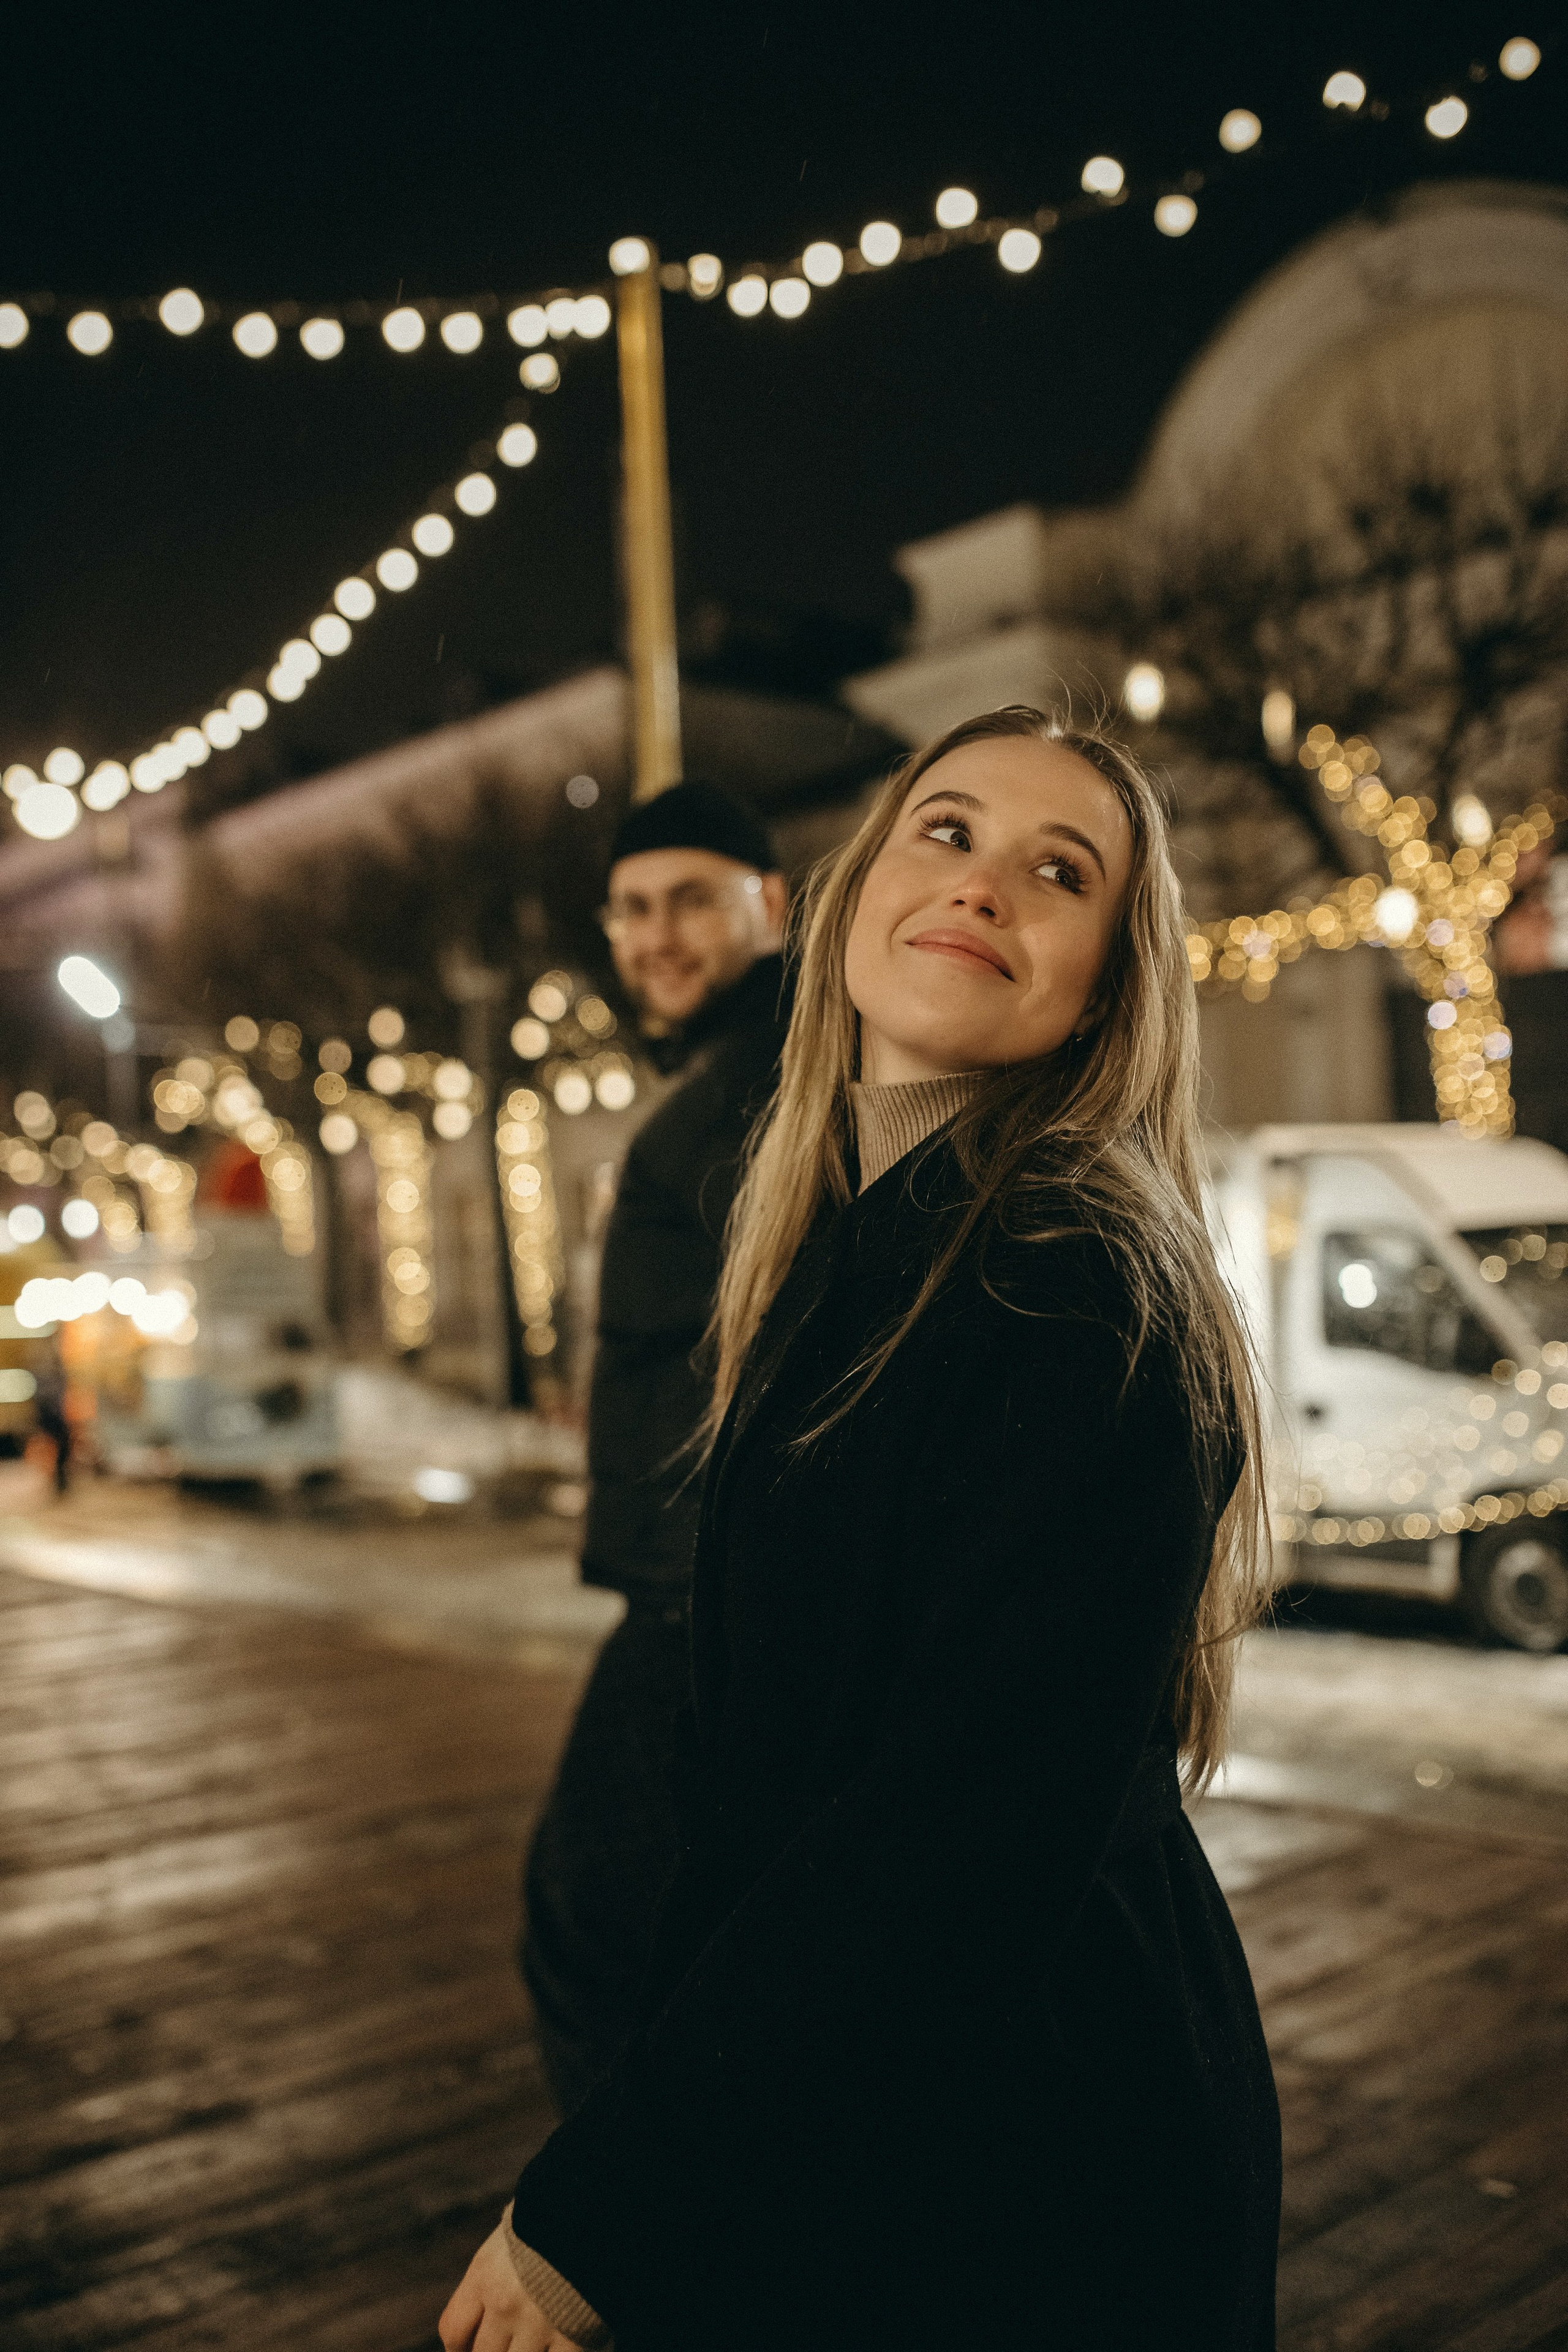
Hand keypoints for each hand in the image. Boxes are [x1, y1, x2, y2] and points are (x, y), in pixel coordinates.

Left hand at [439, 2226, 585, 2351]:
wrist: (602, 2205)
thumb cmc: (555, 2215)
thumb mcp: (511, 2236)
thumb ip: (494, 2271)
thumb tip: (484, 2302)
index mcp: (485, 2275)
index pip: (453, 2332)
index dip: (459, 2349)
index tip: (469, 2349)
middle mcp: (504, 2304)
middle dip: (493, 2351)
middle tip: (507, 2340)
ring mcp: (537, 2325)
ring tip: (533, 2341)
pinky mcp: (574, 2338)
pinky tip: (560, 2346)